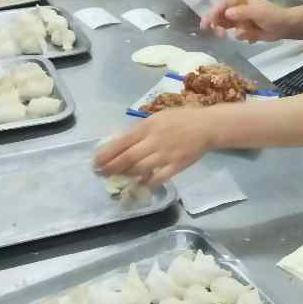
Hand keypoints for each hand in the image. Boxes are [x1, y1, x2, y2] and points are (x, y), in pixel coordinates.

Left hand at [93, 109, 216, 186]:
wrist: (207, 126)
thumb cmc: (180, 119)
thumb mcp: (156, 118)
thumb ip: (139, 130)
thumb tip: (118, 143)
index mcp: (148, 126)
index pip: (121, 142)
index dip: (105, 154)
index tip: (95, 162)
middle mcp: (154, 141)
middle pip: (127, 159)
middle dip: (110, 168)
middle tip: (100, 173)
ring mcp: (166, 155)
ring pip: (139, 169)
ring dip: (125, 175)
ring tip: (117, 178)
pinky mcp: (177, 166)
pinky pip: (158, 178)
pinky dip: (146, 183)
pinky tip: (138, 185)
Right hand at [200, 0, 289, 42]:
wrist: (285, 27)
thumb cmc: (272, 15)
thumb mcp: (257, 12)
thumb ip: (242, 12)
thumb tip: (227, 14)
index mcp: (241, 0)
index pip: (223, 5)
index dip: (214, 13)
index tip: (208, 23)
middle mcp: (239, 9)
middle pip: (221, 16)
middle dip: (219, 25)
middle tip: (220, 34)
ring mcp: (241, 20)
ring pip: (228, 26)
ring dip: (234, 32)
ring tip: (246, 34)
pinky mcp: (245, 30)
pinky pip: (237, 34)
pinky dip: (243, 37)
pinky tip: (254, 37)